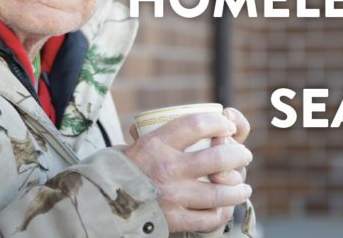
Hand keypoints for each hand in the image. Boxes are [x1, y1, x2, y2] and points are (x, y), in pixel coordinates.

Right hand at [122, 112, 252, 232]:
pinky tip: (225, 208)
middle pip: (220, 157)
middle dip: (239, 154)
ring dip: (239, 188)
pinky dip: (222, 213)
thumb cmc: (118, 171)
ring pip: (222, 191)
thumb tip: (189, 126)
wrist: (99, 205)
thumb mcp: (133, 145)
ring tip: (243, 186)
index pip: (197, 124)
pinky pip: (210, 217)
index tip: (227, 123)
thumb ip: (156, 136)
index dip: (220, 121)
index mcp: (155, 144)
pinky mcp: (175, 220)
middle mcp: (167, 168)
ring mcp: (173, 196)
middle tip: (243, 155)